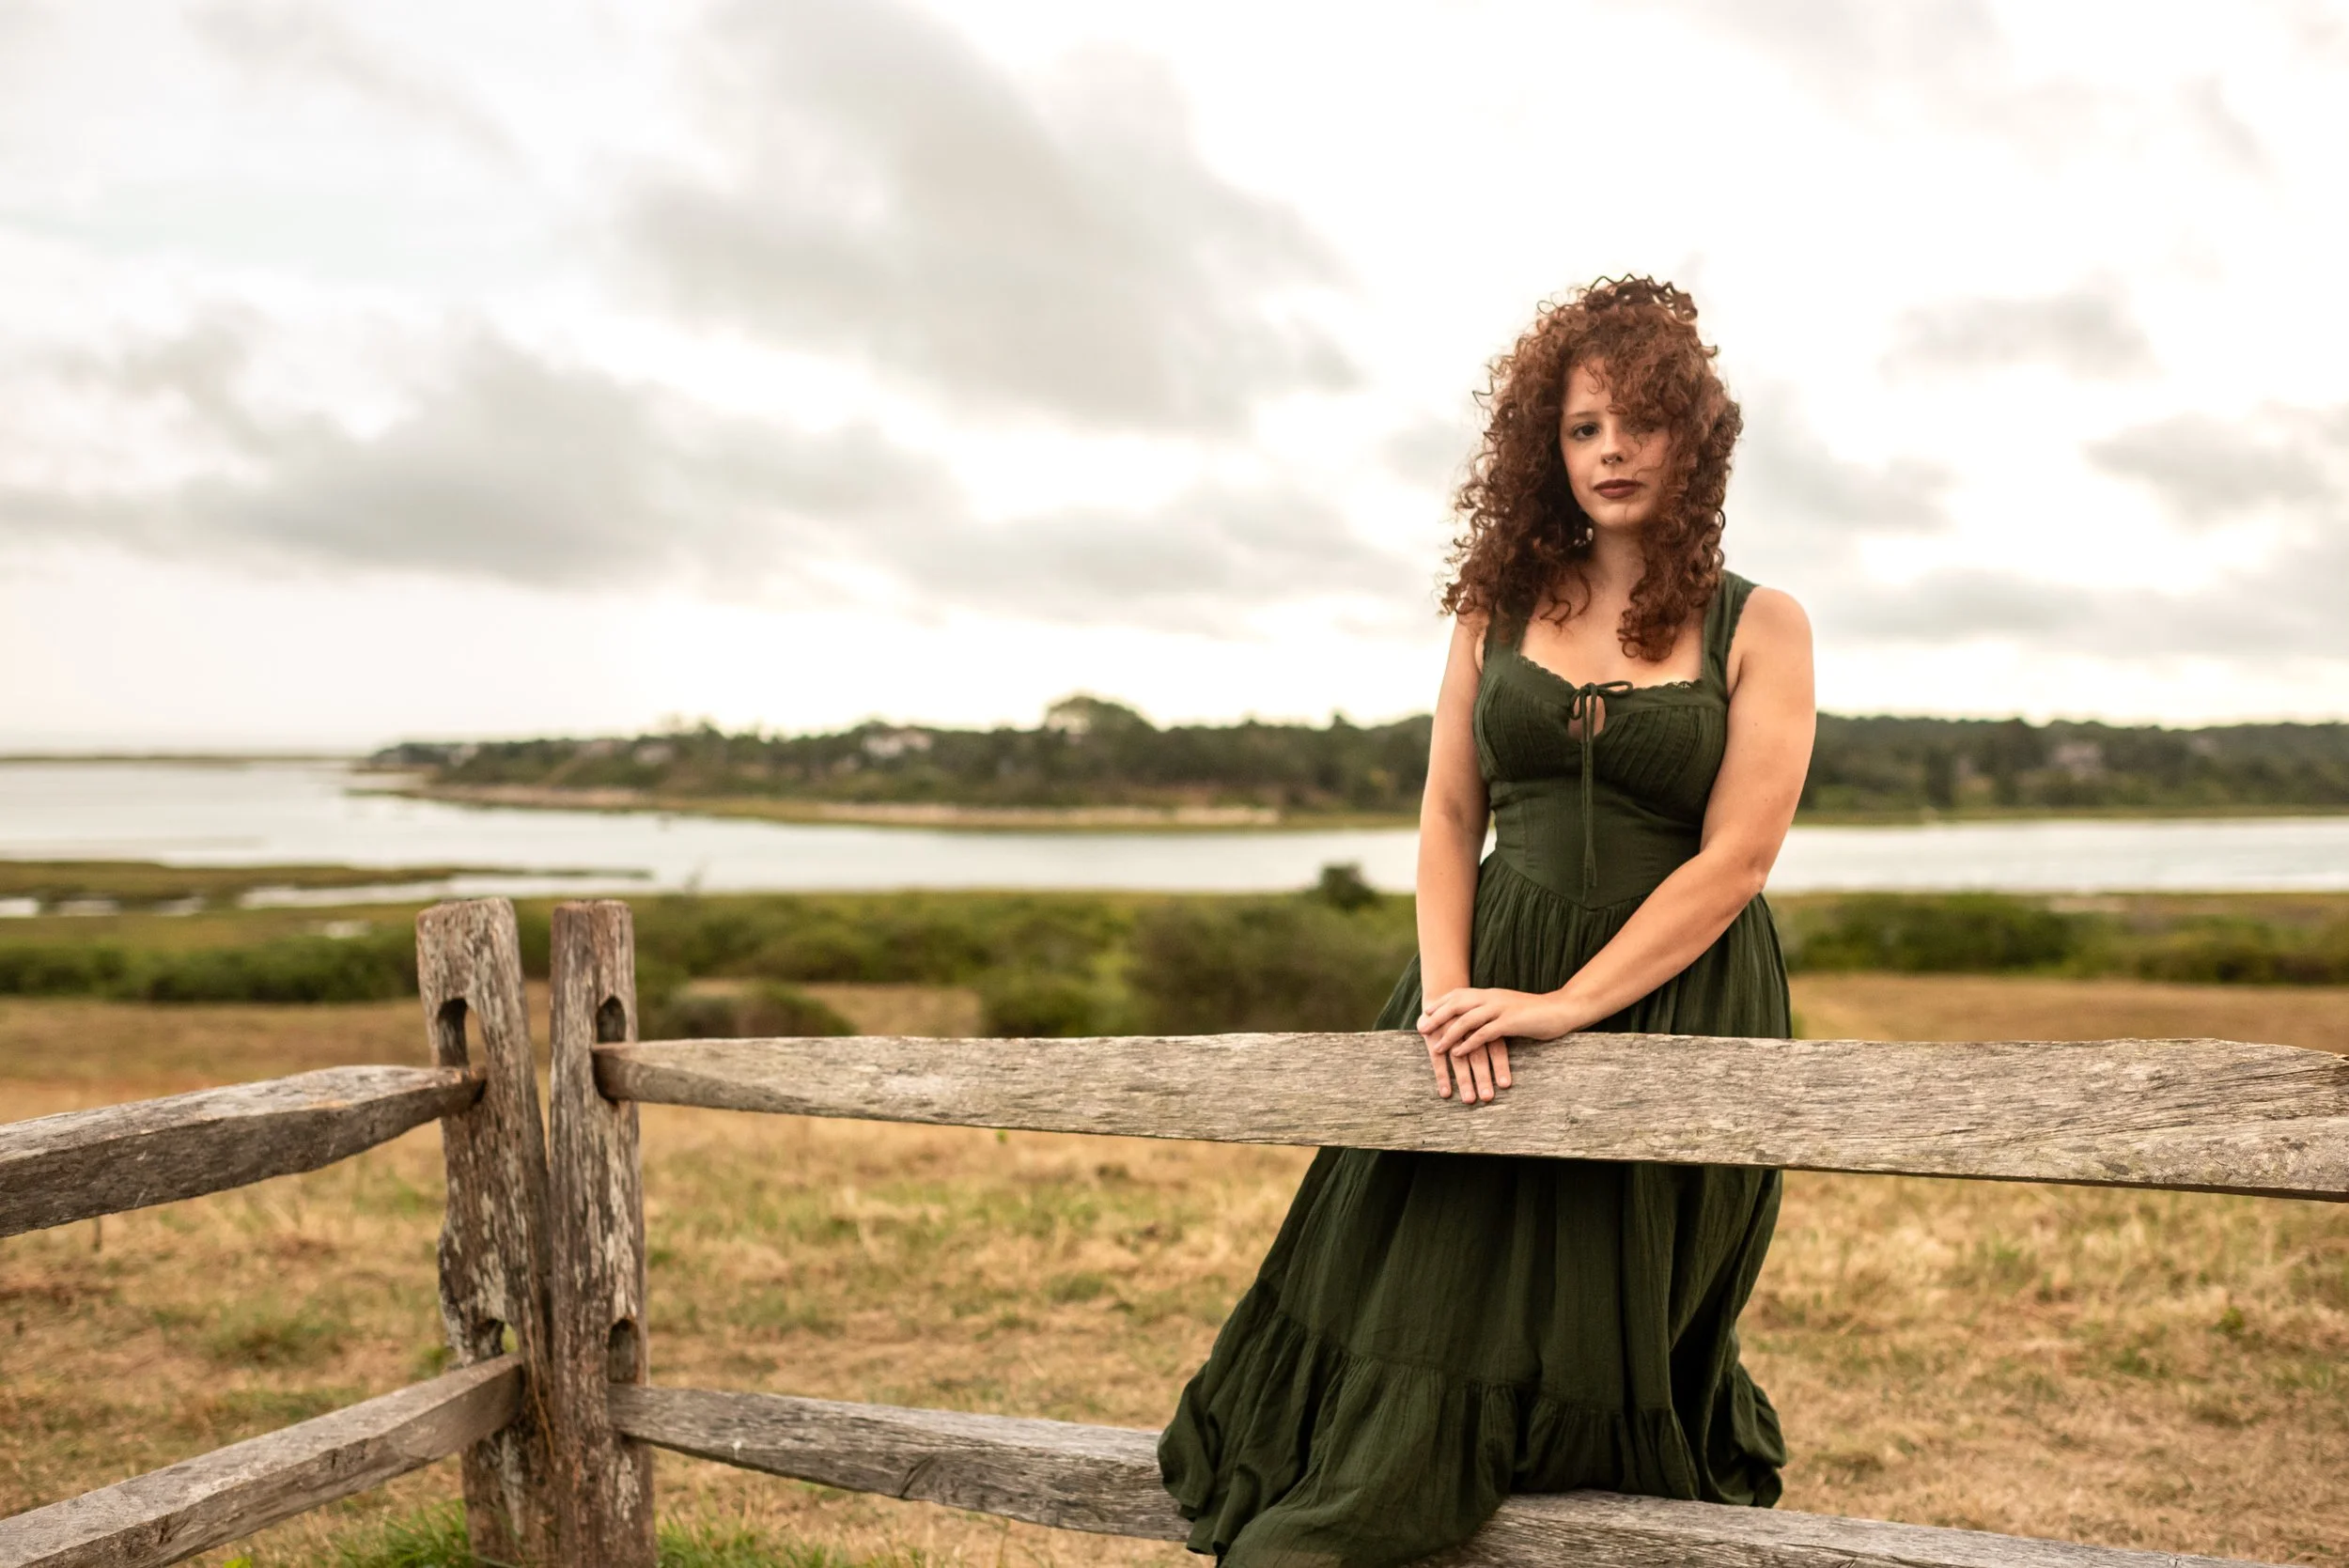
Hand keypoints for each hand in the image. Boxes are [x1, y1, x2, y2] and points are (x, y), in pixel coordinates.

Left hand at [1415, 988, 1576, 1103]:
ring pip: (1467, 1020)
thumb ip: (1492, 1009)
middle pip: (1457, 1005)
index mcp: (1491, 994)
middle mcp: (1492, 998)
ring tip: (1437, 1048)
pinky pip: (1484, 1033)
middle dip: (1437, 1018)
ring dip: (1449, 1034)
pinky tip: (1459, 1053)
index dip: (1441, 1004)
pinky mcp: (1510, 1022)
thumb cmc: (1535, 1012)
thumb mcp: (1509, 1007)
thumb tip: (1477, 1017)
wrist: (1561, 1010)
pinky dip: (1469, 1043)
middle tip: (1422, 1030)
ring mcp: (1501, 1009)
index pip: (1459, 995)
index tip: (1426, 1013)